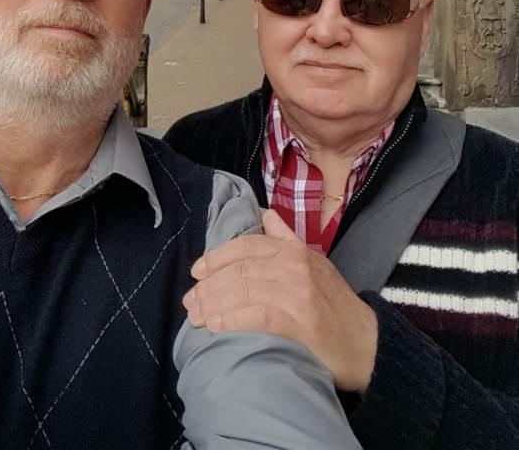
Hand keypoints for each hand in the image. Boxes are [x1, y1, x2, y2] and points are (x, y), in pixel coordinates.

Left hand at [183, 209, 378, 391]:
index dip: (217, 257)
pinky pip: (258, 315)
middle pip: (240, 269)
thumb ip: (286, 239)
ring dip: (214, 303)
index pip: (246, 246)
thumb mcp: (314, 264)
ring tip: (196, 317)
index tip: (197, 272)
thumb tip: (265, 215)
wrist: (369, 344)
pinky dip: (233, 319)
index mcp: (294, 250)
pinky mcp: (302, 322)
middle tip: (190, 302)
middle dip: (209, 286)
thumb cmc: (336, 306)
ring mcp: (299, 293)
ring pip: (244, 290)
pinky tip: (216, 326)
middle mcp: (295, 266)